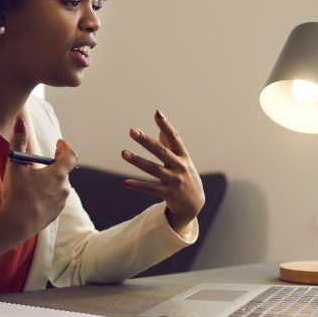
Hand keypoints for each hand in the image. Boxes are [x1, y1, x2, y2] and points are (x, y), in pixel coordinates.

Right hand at [0, 117, 77, 240]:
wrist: (15, 225)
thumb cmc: (17, 194)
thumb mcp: (15, 165)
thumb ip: (18, 141)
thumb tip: (20, 121)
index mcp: (58, 174)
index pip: (70, 156)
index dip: (65, 147)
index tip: (59, 143)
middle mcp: (64, 188)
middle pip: (63, 171)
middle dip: (53, 164)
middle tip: (42, 161)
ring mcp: (60, 203)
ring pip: (58, 186)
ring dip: (50, 180)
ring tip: (35, 180)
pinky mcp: (54, 214)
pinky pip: (53, 199)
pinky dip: (46, 194)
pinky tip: (33, 197)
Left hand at [121, 110, 204, 232]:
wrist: (194, 203)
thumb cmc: (185, 175)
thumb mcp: (182, 160)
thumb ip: (170, 144)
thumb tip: (160, 127)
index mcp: (183, 155)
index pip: (174, 137)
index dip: (166, 125)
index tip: (157, 113)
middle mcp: (180, 166)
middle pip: (161, 151)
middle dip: (146, 140)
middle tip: (132, 131)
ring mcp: (174, 181)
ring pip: (153, 169)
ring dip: (137, 161)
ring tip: (124, 153)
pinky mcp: (168, 194)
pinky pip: (151, 189)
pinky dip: (138, 186)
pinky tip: (126, 183)